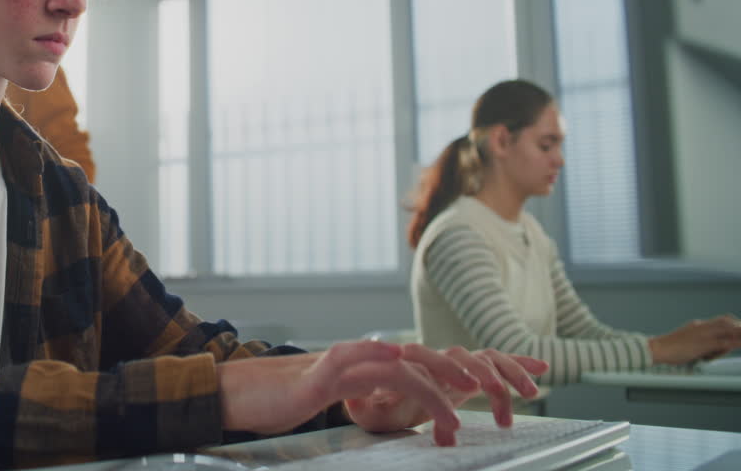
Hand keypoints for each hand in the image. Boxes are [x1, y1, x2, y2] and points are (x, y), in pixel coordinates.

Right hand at [216, 341, 546, 446]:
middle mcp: (370, 357)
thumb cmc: (289, 403)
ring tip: (473, 396)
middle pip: (436, 358)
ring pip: (409, 364)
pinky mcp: (329, 370)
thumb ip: (378, 401)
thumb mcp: (346, 405)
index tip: (524, 375)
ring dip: (446, 380)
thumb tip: (411, 409)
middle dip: (482, 369)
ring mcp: (351, 360)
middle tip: (521, 383)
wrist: (244, 393)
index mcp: (378, 368)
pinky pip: (368, 366)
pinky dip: (394, 369)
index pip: (437, 365)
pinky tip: (417, 378)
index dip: (482, 369)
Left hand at [343, 345, 546, 437]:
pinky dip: (520, 363)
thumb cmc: (376, 405)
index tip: (465, 392)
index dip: (446, 373)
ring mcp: (455, 364)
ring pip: (485, 358)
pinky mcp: (471, 372)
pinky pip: (497, 362)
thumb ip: (365, 404)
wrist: (381, 396)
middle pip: (461, 355)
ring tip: (530, 395)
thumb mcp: (367, 410)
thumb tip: (362, 396)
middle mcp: (435, 359)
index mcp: (409, 364)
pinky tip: (543, 368)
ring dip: (508, 373)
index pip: (427, 360)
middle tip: (494, 390)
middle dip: (480, 371)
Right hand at [649, 315, 740, 364]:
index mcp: (697, 325)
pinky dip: (735, 343)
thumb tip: (708, 350)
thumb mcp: (686, 341)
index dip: (732, 323)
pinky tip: (740, 344)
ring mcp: (704, 335)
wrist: (658, 348)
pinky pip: (725, 343)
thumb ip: (698, 342)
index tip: (738, 328)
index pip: (720, 321)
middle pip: (726, 322)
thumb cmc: (669, 348)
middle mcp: (702, 327)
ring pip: (728, 331)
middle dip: (738, 326)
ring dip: (739, 333)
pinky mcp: (704, 344)